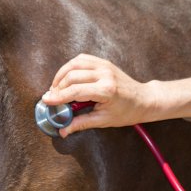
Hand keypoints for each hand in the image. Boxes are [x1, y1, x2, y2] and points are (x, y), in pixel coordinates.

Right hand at [41, 54, 158, 136]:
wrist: (143, 99)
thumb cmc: (126, 112)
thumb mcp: (103, 121)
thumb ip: (81, 123)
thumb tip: (63, 130)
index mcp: (106, 90)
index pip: (75, 91)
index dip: (58, 96)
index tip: (46, 101)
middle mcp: (104, 74)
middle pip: (72, 76)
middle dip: (58, 87)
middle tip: (52, 98)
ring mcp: (104, 65)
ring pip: (74, 64)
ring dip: (61, 75)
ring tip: (56, 88)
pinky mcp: (103, 62)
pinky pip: (81, 59)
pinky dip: (70, 66)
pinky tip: (66, 77)